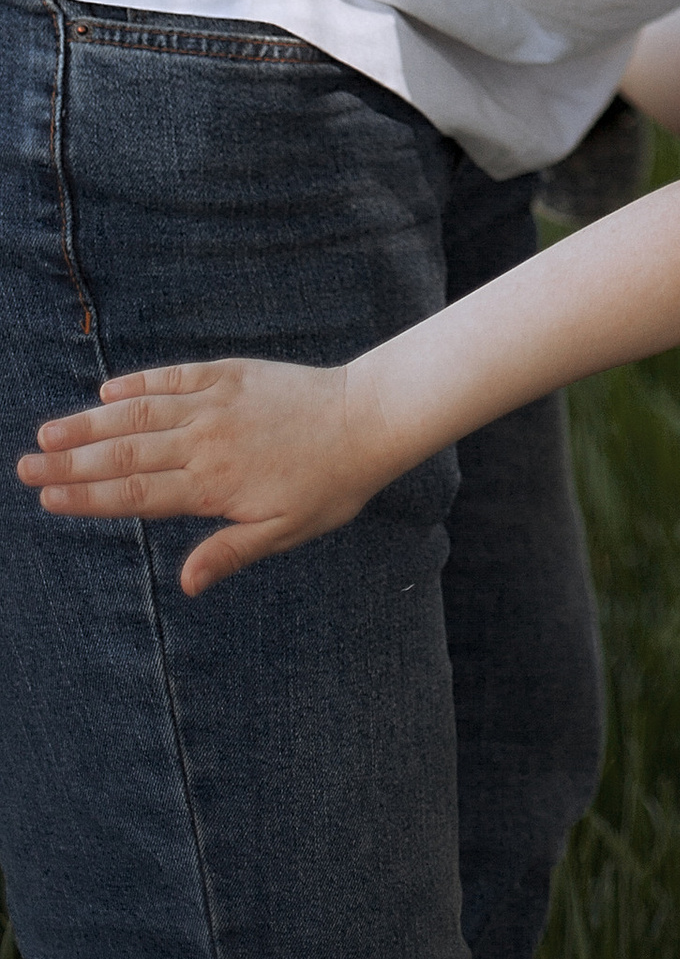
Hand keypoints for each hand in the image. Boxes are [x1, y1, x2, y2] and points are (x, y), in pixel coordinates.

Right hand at [16, 358, 390, 595]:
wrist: (367, 419)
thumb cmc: (328, 485)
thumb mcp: (284, 532)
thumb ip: (230, 553)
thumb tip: (185, 585)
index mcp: (213, 485)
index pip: (136, 495)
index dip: (89, 498)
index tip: (48, 498)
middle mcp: (205, 441)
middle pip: (125, 454)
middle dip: (71, 463)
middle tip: (24, 466)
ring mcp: (216, 402)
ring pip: (141, 412)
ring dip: (91, 422)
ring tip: (49, 431)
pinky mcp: (231, 373)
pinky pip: (176, 375)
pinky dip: (140, 381)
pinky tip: (108, 390)